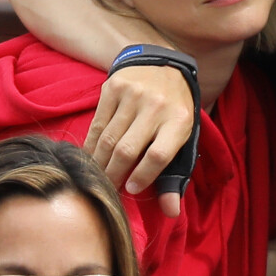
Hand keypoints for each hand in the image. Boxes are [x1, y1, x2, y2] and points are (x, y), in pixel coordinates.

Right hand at [84, 64, 194, 215]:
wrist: (164, 64)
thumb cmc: (174, 107)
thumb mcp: (184, 135)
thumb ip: (176, 173)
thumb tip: (171, 212)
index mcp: (179, 120)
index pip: (158, 156)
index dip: (142, 178)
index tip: (131, 189)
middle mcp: (157, 106)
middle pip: (127, 150)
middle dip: (113, 176)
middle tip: (108, 188)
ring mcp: (134, 94)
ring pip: (108, 139)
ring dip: (100, 163)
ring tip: (98, 175)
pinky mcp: (114, 87)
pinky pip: (97, 124)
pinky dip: (91, 145)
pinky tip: (92, 156)